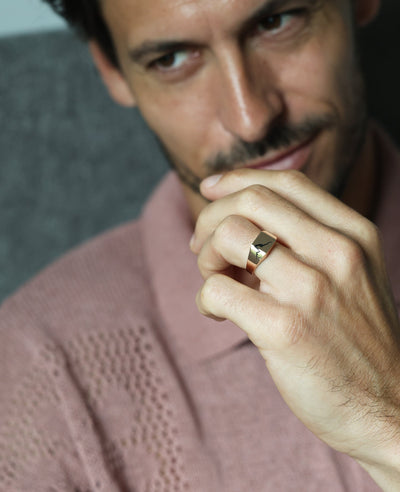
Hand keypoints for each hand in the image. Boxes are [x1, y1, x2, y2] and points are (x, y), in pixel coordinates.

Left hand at [191, 169, 399, 488]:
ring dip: (206, 257)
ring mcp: (312, 290)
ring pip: (230, 237)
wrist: (389, 409)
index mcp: (353, 234)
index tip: (210, 189)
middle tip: (203, 248)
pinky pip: (217, 291)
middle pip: (251, 201)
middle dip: (211, 218)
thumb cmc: (357, 340)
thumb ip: (306, 241)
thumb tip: (238, 220)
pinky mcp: (284, 329)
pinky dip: (205, 299)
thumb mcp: (351, 275)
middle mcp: (336, 252)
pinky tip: (218, 314)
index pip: (285, 181)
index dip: (237, 179)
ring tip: (216, 282)